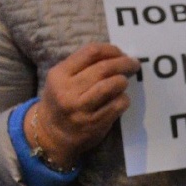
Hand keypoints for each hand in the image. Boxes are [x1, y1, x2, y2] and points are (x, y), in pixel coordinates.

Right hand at [26, 44, 139, 169]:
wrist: (51, 135)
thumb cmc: (61, 101)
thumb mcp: (61, 79)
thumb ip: (84, 65)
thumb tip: (117, 54)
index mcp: (59, 74)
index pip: (91, 52)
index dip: (111, 50)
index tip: (121, 53)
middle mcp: (68, 91)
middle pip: (104, 68)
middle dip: (124, 63)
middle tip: (133, 64)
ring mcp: (81, 108)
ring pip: (112, 85)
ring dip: (123, 81)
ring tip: (123, 82)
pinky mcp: (94, 123)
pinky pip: (118, 104)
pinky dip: (124, 99)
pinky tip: (120, 99)